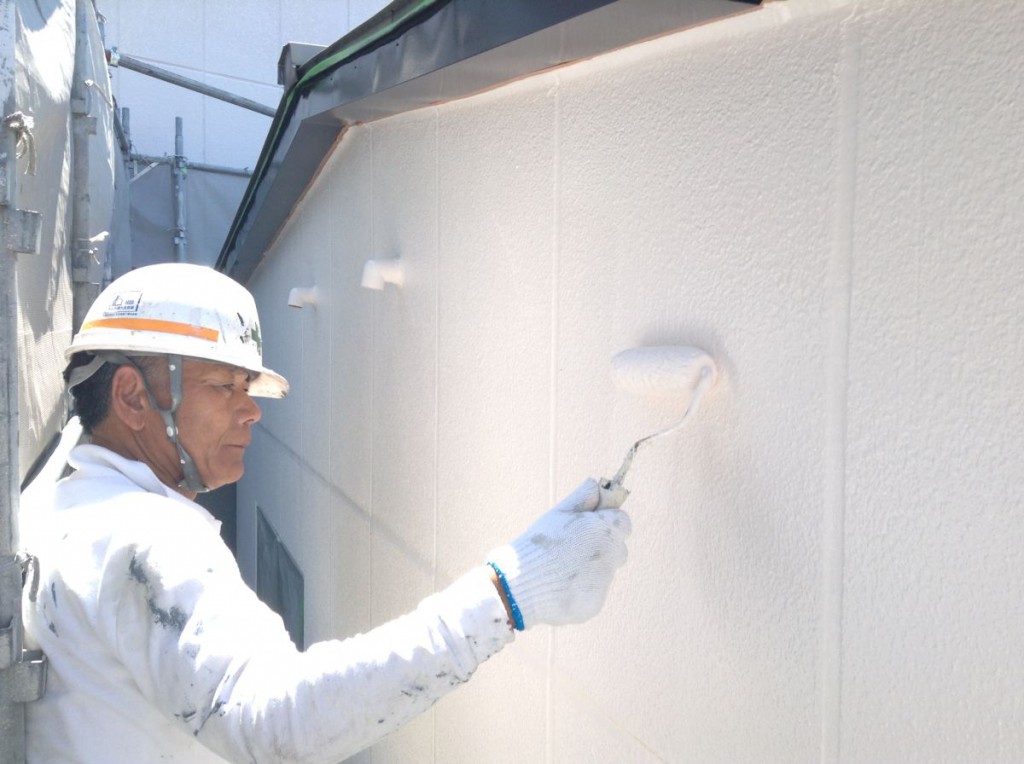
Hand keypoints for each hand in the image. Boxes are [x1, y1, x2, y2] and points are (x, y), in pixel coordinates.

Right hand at [486, 479, 631, 628]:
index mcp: (602, 528)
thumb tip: (598, 485)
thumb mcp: (557, 514)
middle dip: (603, 548)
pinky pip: (594, 593)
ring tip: (563, 570)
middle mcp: (610, 554)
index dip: (608, 523)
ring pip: (606, 572)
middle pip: (619, 548)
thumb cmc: (537, 544)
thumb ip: (582, 498)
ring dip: (592, 570)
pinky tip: (561, 587)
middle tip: (574, 550)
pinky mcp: (596, 602)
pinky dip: (582, 591)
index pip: (623, 522)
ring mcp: (604, 580)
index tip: (593, 527)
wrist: (520, 584)